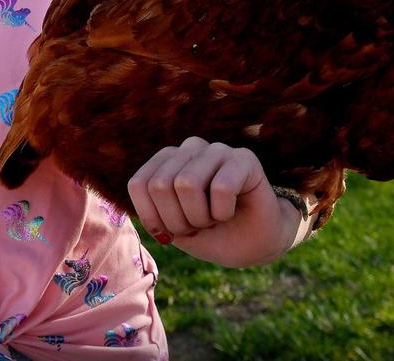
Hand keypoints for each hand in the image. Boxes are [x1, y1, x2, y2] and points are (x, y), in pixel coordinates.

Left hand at [127, 137, 310, 266]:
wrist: (254, 245)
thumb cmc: (211, 234)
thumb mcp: (172, 228)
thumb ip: (152, 207)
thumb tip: (140, 193)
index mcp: (168, 160)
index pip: (139, 184)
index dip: (153, 218)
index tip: (173, 231)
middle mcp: (190, 148)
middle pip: (160, 185)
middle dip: (177, 221)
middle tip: (199, 226)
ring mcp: (217, 149)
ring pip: (186, 183)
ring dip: (200, 216)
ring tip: (215, 218)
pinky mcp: (244, 158)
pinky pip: (220, 187)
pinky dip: (223, 212)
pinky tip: (232, 211)